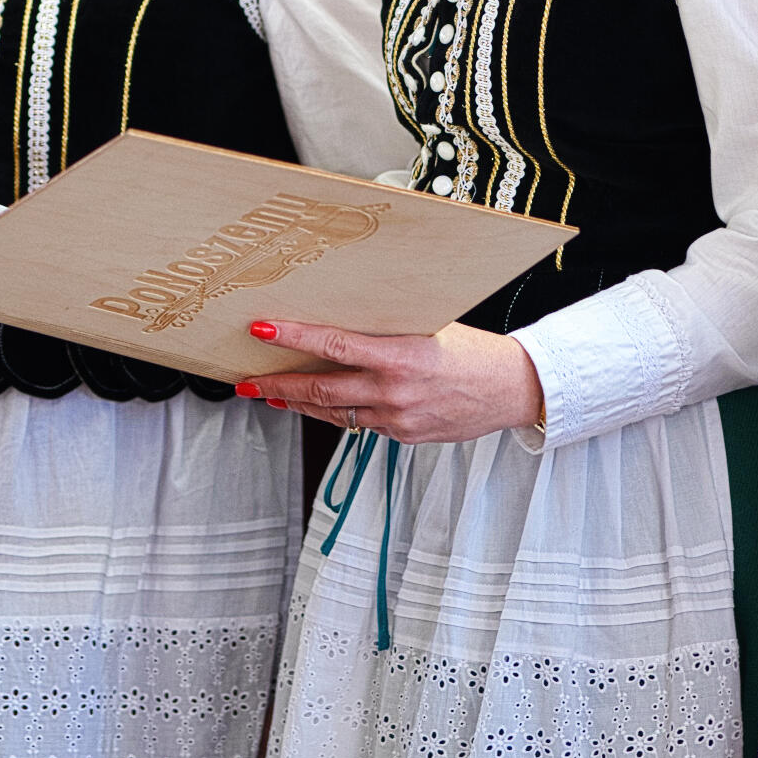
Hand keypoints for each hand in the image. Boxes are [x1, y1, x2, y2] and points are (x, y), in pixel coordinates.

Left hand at [238, 319, 545, 445]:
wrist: (511, 389)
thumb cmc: (474, 352)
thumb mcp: (429, 328)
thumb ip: (386, 331)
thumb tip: (342, 321)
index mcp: (400, 356)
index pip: (333, 344)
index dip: (293, 338)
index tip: (262, 330)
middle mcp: (394, 391)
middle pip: (319, 389)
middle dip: (276, 385)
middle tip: (246, 381)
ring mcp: (397, 419)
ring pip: (333, 412)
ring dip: (298, 403)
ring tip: (271, 394)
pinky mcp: (403, 437)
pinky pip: (360, 424)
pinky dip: (337, 412)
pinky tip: (322, 404)